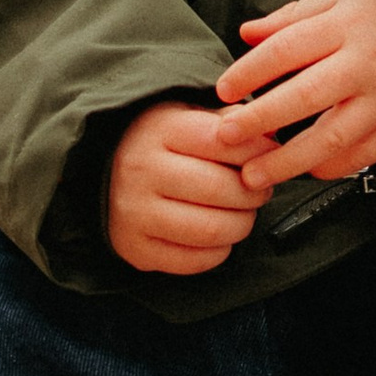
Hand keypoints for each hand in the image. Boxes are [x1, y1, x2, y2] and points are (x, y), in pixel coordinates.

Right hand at [106, 101, 259, 276]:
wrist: (102, 170)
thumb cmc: (161, 141)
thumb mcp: (189, 114)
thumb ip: (230, 122)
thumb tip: (273, 140)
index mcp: (159, 128)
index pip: (224, 141)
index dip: (258, 152)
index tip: (269, 157)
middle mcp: (141, 169)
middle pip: (222, 189)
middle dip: (254, 193)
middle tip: (259, 190)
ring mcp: (134, 212)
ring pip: (212, 229)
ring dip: (242, 224)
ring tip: (242, 213)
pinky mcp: (135, 249)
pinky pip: (195, 261)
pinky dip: (219, 251)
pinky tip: (218, 234)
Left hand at [212, 0, 375, 193]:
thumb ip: (291, 18)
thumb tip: (246, 34)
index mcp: (347, 25)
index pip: (287, 49)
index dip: (250, 72)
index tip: (222, 90)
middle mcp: (367, 63)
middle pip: (305, 97)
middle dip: (260, 120)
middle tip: (226, 137)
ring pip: (333, 138)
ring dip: (289, 161)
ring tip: (255, 174)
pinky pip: (363, 156)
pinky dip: (331, 168)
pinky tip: (305, 169)